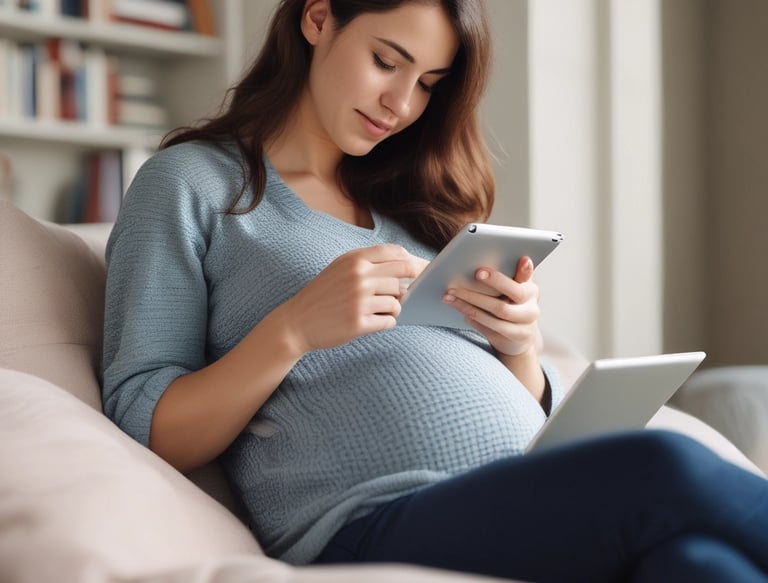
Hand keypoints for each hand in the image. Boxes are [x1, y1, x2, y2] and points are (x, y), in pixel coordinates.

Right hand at [281, 244, 421, 352]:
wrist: (297, 322)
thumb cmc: (323, 294)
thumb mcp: (341, 267)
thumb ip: (368, 262)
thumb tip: (406, 262)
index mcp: (355, 259)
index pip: (396, 253)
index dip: (411, 262)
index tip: (415, 271)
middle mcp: (359, 277)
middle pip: (403, 275)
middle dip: (406, 285)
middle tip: (399, 293)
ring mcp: (359, 301)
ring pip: (397, 301)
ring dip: (394, 308)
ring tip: (379, 310)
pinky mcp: (358, 323)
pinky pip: (389, 321)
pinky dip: (386, 322)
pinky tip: (374, 321)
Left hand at [442, 256, 541, 356]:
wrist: (519, 339)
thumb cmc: (511, 307)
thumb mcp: (513, 291)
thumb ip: (509, 276)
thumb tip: (488, 260)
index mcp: (530, 290)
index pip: (527, 276)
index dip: (524, 269)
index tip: (520, 259)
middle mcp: (531, 307)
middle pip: (514, 292)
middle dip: (495, 281)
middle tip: (476, 272)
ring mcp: (524, 324)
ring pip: (498, 310)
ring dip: (471, 301)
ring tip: (451, 294)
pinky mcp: (512, 337)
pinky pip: (491, 326)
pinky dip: (474, 316)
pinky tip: (460, 308)